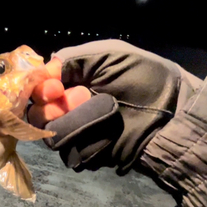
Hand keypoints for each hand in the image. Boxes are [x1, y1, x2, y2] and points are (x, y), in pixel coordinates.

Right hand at [27, 39, 201, 173]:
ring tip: (103, 110)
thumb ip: (72, 58)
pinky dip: (85, 135)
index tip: (53, 87)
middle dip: (53, 105)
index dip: (38, 86)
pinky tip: (105, 129)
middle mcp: (67, 105)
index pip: (37, 85)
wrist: (171, 114)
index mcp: (70, 79)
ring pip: (50, 130)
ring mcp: (75, 129)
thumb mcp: (108, 55)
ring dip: (74, 119)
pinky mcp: (84, 151)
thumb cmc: (144, 78)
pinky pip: (69, 146)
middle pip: (36, 111)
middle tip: (81, 97)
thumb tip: (44, 70)